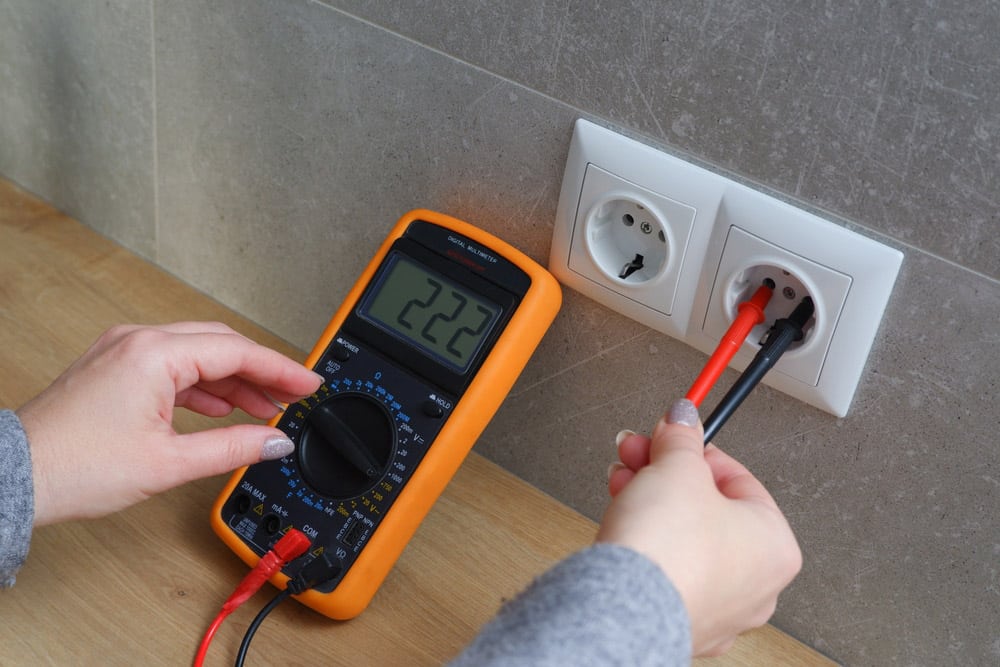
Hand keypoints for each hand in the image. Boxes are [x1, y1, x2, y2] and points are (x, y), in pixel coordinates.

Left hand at [17, 322, 322, 525]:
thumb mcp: (169, 463)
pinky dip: (202, 385)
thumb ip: (233, 447)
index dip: (280, 369)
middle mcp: (138, 342)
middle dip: (261, 370)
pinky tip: (220, 407)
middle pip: (220, 345)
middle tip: (293, 395)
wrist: (16, 476)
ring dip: (232, 379)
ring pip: (197, 354)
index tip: (310, 384)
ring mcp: (123, 351)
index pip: (237, 352)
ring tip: (263, 407)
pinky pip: (172, 366)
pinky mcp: (113, 367)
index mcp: (155, 355)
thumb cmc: (75, 466)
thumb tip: (275, 441)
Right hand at [597, 399, 801, 656]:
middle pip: (707, 508)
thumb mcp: (677, 467)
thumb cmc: (668, 552)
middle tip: (641, 453)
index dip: (696, 451)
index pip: (737, 478)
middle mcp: (756, 585)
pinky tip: (624, 523)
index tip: (671, 435)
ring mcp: (718, 609)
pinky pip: (667, 569)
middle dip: (665, 474)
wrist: (624, 607)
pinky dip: (647, 544)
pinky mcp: (680, 620)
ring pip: (685, 539)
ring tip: (623, 482)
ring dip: (651, 503)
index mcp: (776, 546)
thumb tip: (683, 418)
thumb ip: (681, 437)